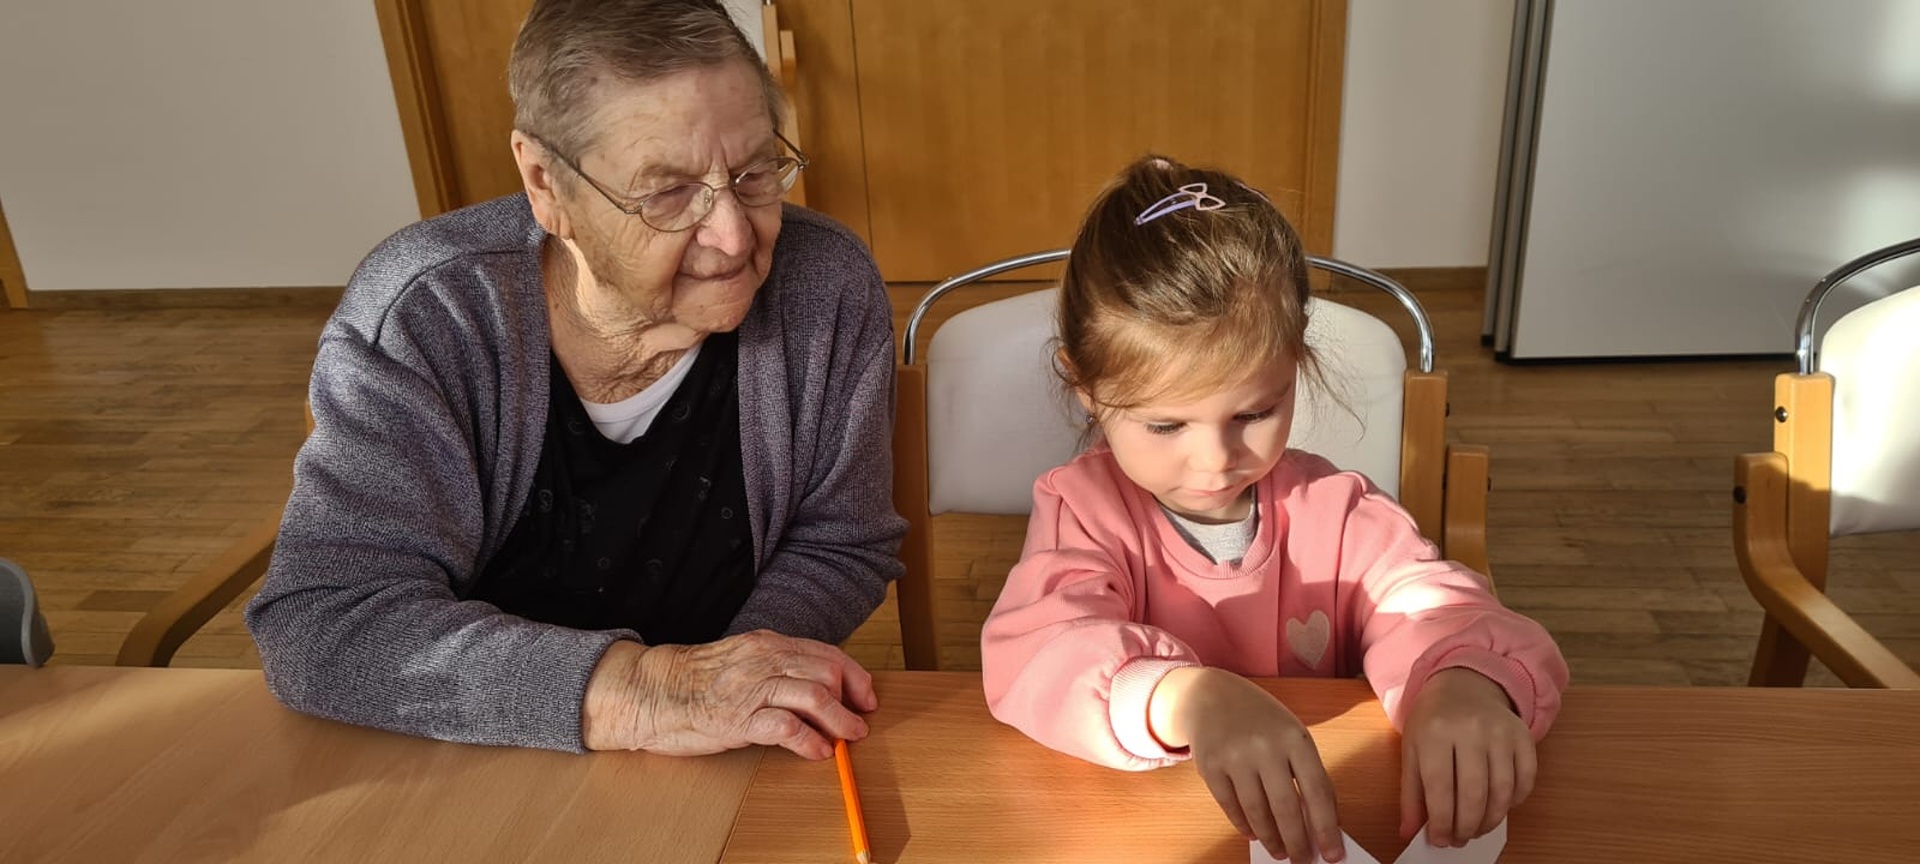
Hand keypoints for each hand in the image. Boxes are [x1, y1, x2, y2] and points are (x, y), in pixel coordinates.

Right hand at [581, 630, 877, 759]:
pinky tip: (819, 751)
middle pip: (827, 672)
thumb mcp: (741, 660)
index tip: (865, 696)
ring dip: (840, 720)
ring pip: (815, 695)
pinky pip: (787, 727)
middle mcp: (764, 660)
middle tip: (861, 721)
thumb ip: (775, 667)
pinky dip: (811, 741)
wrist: (650, 691)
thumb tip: (814, 686)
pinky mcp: (738, 718)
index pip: (825, 653)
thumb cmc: (693, 680)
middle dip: (853, 698)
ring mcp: (752, 688)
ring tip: (850, 737)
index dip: (854, 676)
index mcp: (766, 643)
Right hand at [1150, 667, 1343, 862]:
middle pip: (1286, 808)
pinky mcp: (1210, 766)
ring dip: (1271, 838)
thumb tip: (1318, 822)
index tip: (1332, 854)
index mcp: (1295, 738)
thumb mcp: (1292, 735)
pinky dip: (1243, 825)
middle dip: (1297, 842)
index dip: (1326, 828)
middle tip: (1302, 861)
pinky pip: (1230, 806)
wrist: (1210, 694)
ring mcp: (1235, 756)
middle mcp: (1265, 746)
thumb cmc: (1261, 719)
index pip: (1317, 791)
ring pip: (1256, 811)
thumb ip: (1306, 773)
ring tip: (1280, 852)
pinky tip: (1253, 834)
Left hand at [1399, 667, 1534, 846]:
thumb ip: (1411, 794)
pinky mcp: (1523, 736)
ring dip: (1490, 820)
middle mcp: (1471, 730)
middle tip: (1460, 839)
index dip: (1441, 822)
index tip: (1440, 840)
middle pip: (1474, 794)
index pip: (1440, 789)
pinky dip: (1514, 802)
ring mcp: (1501, 732)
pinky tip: (1498, 807)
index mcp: (1435, 733)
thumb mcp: (1412, 751)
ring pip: (1502, 792)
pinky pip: (1525, 779)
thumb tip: (1410, 833)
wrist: (1463, 685)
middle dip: (1467, 826)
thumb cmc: (1433, 722)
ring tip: (1477, 829)